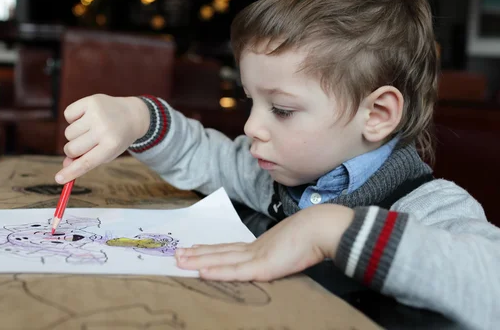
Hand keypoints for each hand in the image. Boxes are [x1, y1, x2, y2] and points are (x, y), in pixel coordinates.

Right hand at [55, 94, 149, 183]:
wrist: (132, 114)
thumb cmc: (117, 137)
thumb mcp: (107, 153)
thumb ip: (87, 160)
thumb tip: (66, 165)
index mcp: (111, 146)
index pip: (86, 163)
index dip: (71, 172)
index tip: (59, 179)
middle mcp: (104, 130)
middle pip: (72, 148)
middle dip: (73, 150)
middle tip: (85, 144)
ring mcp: (97, 114)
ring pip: (68, 133)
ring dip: (75, 134)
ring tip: (90, 128)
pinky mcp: (91, 101)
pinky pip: (68, 114)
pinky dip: (73, 118)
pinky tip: (86, 116)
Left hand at [175, 204, 354, 280]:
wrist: (323, 227)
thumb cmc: (313, 234)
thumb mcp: (292, 246)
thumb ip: (282, 252)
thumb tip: (280, 255)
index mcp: (262, 246)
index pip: (230, 249)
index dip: (211, 250)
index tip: (195, 249)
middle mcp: (255, 249)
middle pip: (220, 252)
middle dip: (197, 254)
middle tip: (176, 254)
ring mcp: (257, 256)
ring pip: (221, 260)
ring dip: (199, 260)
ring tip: (180, 260)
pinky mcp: (263, 265)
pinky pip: (235, 271)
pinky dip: (217, 271)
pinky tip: (201, 272)